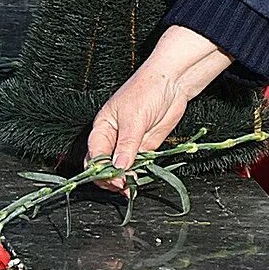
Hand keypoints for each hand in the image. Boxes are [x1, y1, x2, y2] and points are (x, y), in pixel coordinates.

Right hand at [85, 26, 234, 187]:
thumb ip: (127, 144)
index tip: (114, 178)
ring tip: (131, 187)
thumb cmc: (147, 89)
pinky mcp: (146, 146)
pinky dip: (138, 174)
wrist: (173, 82)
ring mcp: (130, 143)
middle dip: (111, 178)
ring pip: (122, 168)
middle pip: (105, 165)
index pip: (95, 155)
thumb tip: (119, 166)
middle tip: (122, 185)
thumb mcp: (134, 118)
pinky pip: (139, 165)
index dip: (102, 170)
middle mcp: (114, 138)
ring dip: (125, 179)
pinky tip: (140, 180)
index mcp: (103, 127)